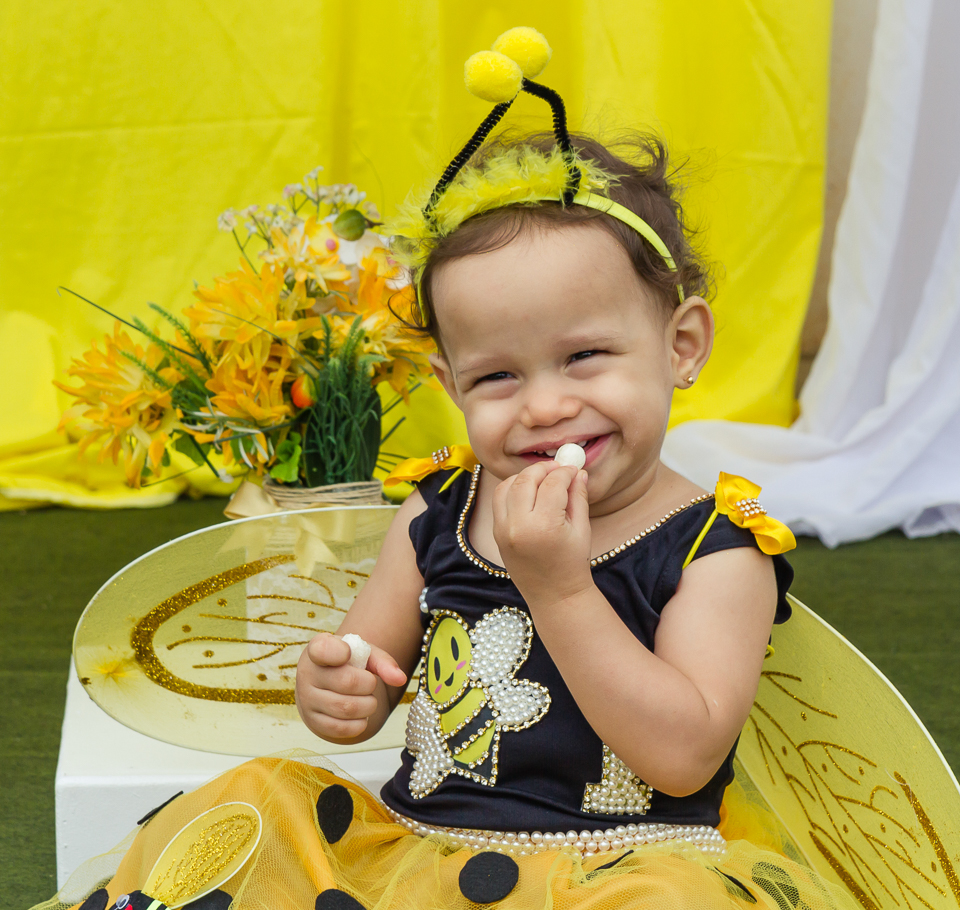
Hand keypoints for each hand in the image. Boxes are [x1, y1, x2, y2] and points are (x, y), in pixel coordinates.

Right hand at [295, 633, 406, 740]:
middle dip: (369, 684)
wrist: (327, 686)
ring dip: (368, 705)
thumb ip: (383, 662)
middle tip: (371, 683)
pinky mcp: (313, 722)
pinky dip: (360, 723)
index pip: (323, 649)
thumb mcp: (364, 654)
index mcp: (318, 649)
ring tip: (368, 699)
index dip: (339, 652)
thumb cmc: (348, 665)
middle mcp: (307, 674)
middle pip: (347, 682)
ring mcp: (307, 700)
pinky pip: (341, 728)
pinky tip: (362, 715)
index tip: (348, 653)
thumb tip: (400, 678)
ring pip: (346, 708)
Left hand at [492, 462, 592, 604]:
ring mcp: (503, 530)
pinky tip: (527, 489)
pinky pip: (499, 501)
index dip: (565, 472)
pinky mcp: (496, 533)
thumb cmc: (572, 564)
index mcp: (544, 527)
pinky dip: (511, 489)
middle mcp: (518, 527)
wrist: (554, 595)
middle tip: (557, 468)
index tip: (573, 470)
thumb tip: (578, 471)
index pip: (553, 484)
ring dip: (524, 476)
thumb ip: (578, 497)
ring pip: (507, 486)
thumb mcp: (582, 529)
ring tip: (541, 477)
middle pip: (526, 480)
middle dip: (543, 469)